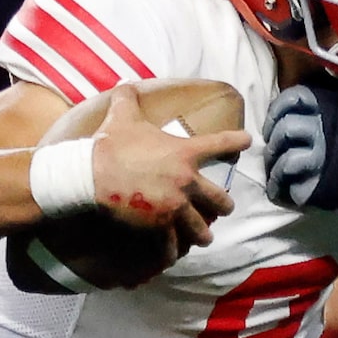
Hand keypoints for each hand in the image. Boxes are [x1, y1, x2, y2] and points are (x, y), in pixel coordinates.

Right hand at [89, 81, 240, 248]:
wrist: (89, 174)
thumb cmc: (109, 145)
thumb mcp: (121, 116)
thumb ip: (127, 98)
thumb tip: (124, 82)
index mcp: (184, 154)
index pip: (219, 144)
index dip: (236, 141)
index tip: (248, 141)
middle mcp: (187, 182)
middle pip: (220, 200)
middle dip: (223, 206)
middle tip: (223, 208)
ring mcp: (175, 207)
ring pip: (202, 228)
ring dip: (204, 233)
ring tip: (205, 238)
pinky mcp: (160, 226)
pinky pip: (174, 245)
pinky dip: (175, 251)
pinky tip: (176, 255)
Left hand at [264, 80, 337, 213]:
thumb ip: (334, 93)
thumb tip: (313, 88)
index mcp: (326, 104)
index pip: (288, 101)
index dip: (278, 112)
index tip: (278, 123)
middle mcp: (317, 128)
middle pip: (281, 131)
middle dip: (274, 142)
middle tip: (277, 151)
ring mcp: (316, 159)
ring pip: (282, 161)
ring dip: (276, 169)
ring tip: (279, 176)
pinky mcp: (318, 186)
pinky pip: (290, 187)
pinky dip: (284, 190)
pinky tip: (286, 192)